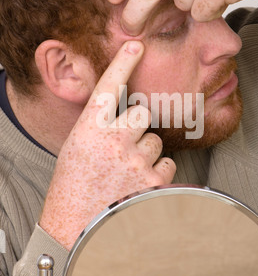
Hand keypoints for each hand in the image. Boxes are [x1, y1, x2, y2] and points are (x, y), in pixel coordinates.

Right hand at [40, 41, 175, 250]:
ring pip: (155, 141)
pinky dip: (156, 171)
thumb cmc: (73, 187)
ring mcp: (135, 161)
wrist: (75, 229)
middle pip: (142, 114)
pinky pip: (166, 163)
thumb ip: (100, 127)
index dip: (124, 63)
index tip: (136, 46)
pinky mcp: (153, 182)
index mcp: (89, 128)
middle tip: (122, 148)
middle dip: (137, 127)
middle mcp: (113, 140)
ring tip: (126, 171)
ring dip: (145, 152)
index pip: (110, 87)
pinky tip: (137, 183)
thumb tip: (125, 116)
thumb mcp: (78, 148)